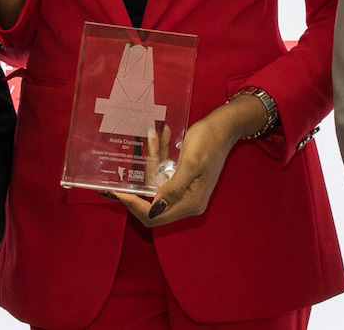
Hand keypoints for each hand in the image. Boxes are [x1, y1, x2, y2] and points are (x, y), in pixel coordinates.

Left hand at [108, 95, 266, 225]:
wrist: (224, 126)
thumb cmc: (209, 143)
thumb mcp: (189, 164)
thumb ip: (172, 189)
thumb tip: (155, 209)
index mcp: (190, 203)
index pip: (156, 216)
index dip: (136, 207)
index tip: (119, 193)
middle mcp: (187, 201)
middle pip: (153, 202)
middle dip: (141, 182)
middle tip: (127, 165)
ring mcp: (185, 190)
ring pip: (156, 183)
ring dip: (153, 161)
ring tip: (152, 136)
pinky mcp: (182, 178)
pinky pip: (164, 172)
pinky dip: (161, 156)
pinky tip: (162, 136)